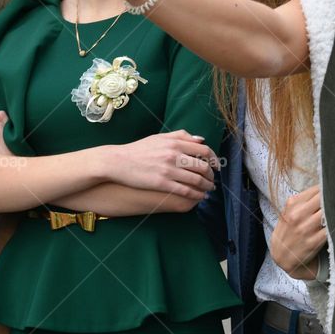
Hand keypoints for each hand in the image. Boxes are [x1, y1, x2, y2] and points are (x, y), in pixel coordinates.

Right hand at [104, 130, 218, 201]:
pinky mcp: (162, 183)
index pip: (204, 150)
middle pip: (203, 166)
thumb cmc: (138, 149)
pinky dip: (196, 195)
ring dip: (207, 186)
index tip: (216, 166)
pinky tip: (199, 197)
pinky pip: (186, 191)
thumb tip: (200, 140)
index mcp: (174, 142)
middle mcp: (174, 155)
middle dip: (211, 175)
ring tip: (209, 190)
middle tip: (213, 180)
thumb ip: (181, 136)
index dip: (214, 159)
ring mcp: (168, 170)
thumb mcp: (159, 137)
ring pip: (197, 180)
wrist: (118, 161)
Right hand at [270, 185, 326, 279]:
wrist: (281, 254)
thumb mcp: (289, 211)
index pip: (317, 189)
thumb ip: (304, 200)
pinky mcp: (313, 242)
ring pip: (328, 213)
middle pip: (324, 199)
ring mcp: (306, 228)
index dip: (329, 187)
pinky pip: (330, 229)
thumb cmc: (288, 229)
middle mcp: (298, 214)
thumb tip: (326, 188)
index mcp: (293, 203)